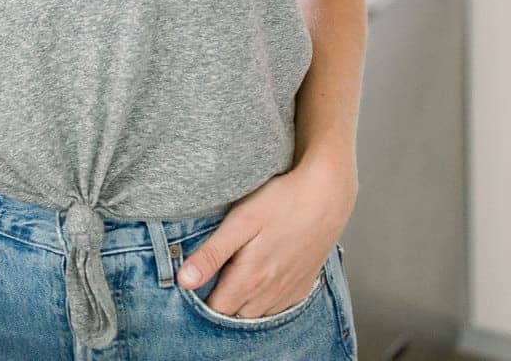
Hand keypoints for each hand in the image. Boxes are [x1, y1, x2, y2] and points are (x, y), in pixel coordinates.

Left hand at [175, 150, 357, 318]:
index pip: (215, 309)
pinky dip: (265, 301)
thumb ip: (212, 253)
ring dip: (242, 304)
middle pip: (235, 315)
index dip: (200, 298)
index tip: (194, 282)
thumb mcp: (241, 221)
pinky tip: (261, 280)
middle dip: (220, 303)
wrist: (327, 196)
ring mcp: (289, 292)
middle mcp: (269, 294)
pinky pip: (278, 308)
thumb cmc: (282, 202)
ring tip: (234, 277)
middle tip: (212, 276)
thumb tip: (184, 281)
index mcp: (249, 279)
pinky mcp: (303, 286)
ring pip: (256, 314)